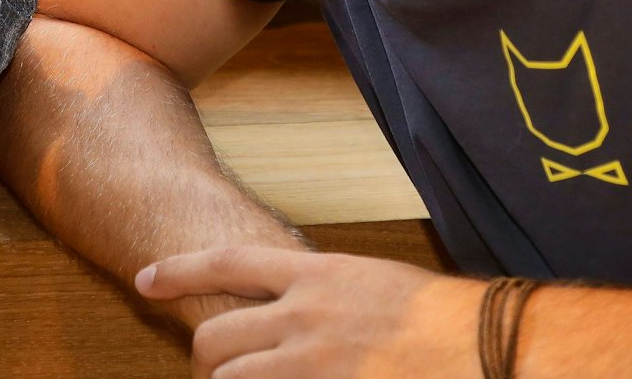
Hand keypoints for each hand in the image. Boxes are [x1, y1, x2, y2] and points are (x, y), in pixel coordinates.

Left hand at [136, 246, 485, 377]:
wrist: (484, 350)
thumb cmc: (443, 321)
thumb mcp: (374, 285)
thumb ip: (324, 295)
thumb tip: (289, 305)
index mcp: (317, 275)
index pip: (227, 263)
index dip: (179, 271)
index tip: (147, 281)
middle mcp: (303, 315)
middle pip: (216, 337)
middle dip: (206, 360)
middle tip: (217, 372)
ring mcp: (310, 362)